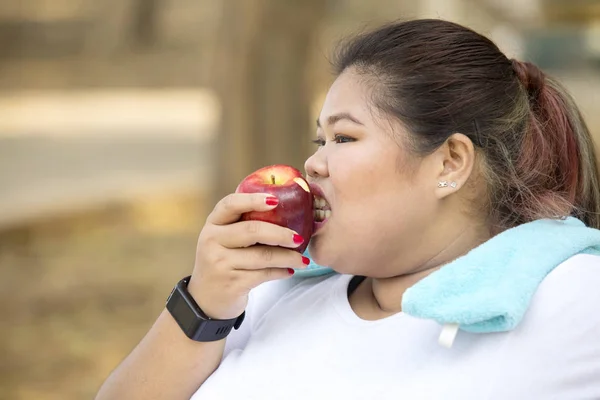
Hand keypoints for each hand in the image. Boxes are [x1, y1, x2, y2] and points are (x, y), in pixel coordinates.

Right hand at [187, 193, 308, 319]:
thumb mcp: (224, 239)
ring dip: (288, 257)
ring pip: (263, 256)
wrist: (206, 299)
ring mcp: (220, 263)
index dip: (253, 200)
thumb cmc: (223, 261)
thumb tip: (287, 210)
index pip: (230, 204)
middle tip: (299, 238)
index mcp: (212, 224)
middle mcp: (212, 241)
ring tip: (302, 260)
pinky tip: (290, 271)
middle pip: (252, 230)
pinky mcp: (231, 283)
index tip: (276, 200)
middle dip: (280, 233)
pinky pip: (264, 274)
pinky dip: (281, 272)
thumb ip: (243, 224)